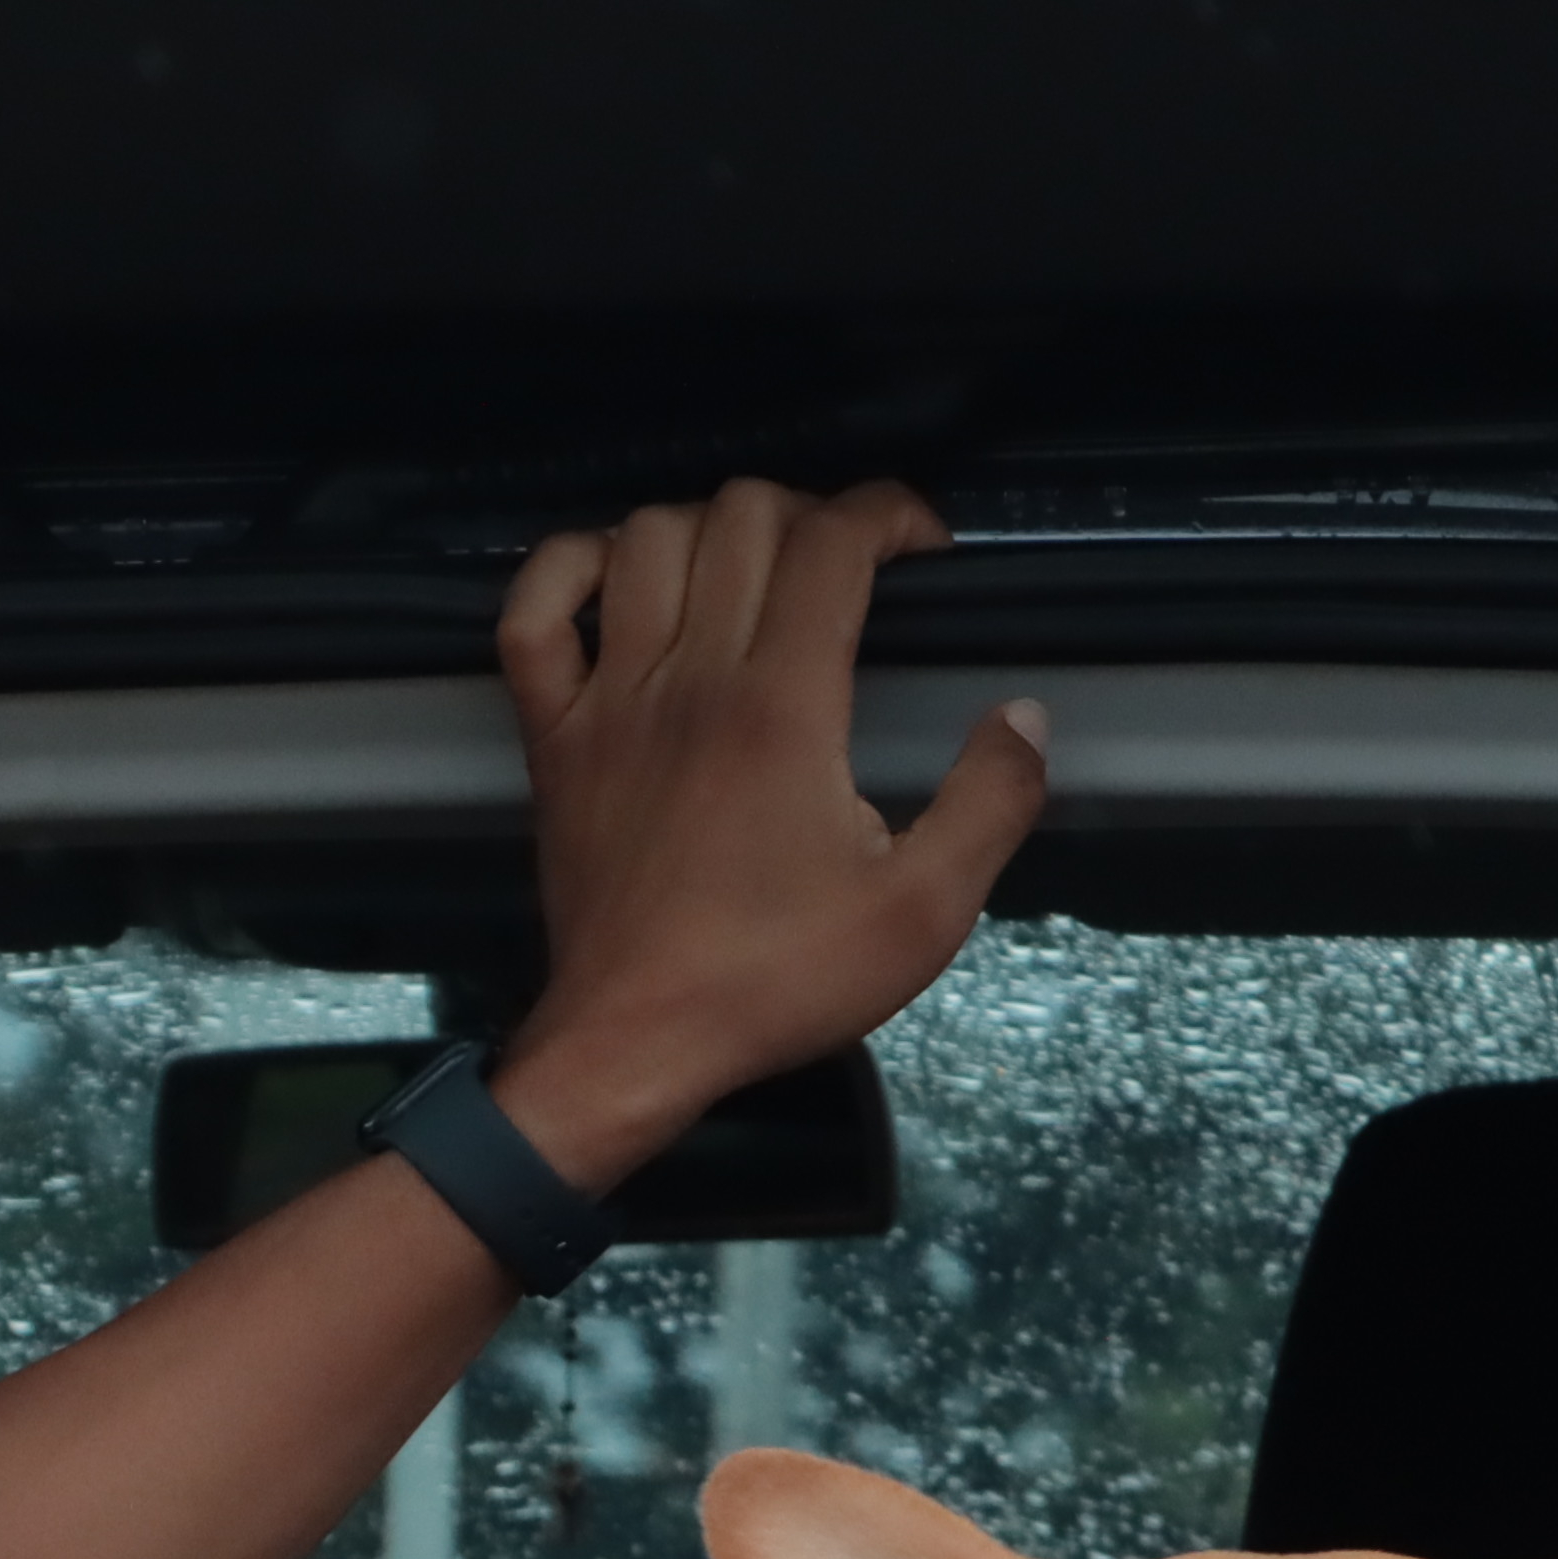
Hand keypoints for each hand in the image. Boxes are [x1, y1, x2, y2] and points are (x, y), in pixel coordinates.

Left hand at [488, 478, 1046, 1179]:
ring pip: (644, 539)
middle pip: (742, 515)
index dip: (888, 512)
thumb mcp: (922, 915)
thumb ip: (989, 804)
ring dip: (706, 528)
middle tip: (843, 572)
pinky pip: (533, 610)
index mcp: (784, 704)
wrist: (634, 1046)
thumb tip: (1023, 714)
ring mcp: (607, 699)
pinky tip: (616, 583)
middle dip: (809, 514)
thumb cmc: (776, 983)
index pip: (833, 540)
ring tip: (747, 576)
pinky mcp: (550, 737)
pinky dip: (569, 569)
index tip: (922, 552)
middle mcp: (690, 675)